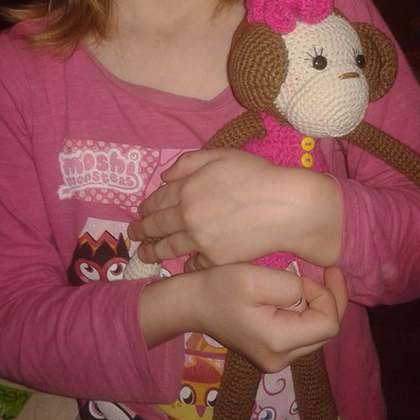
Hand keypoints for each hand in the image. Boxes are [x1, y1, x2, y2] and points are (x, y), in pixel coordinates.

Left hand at [130, 148, 341, 267]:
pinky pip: (193, 263)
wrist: (286, 207)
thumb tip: (164, 176)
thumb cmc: (258, 175)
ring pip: (169, 247)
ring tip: (144, 254)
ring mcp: (200, 240)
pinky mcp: (216, 259)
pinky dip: (184, 264)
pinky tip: (180, 264)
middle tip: (133, 235)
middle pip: (157, 226)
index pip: (157, 200)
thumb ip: (189, 162)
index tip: (139, 213)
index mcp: (187, 189)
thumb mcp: (221, 155)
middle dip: (142, 230)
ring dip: (153, 251)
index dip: (146, 207)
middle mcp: (188, 216)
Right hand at [139, 264, 346, 372]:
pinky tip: (294, 295)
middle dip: (328, 300)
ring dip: (316, 306)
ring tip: (306, 281)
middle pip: (326, 332)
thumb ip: (290, 286)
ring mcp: (275, 361)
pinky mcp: (270, 354)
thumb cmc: (219, 288)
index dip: (327, 295)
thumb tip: (308, 292)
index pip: (329, 324)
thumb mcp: (255, 278)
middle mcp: (281, 360)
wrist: (190, 304)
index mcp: (279, 342)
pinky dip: (304, 314)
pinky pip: (301, 334)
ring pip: (316, 334)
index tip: (311, 273)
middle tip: (323, 272)